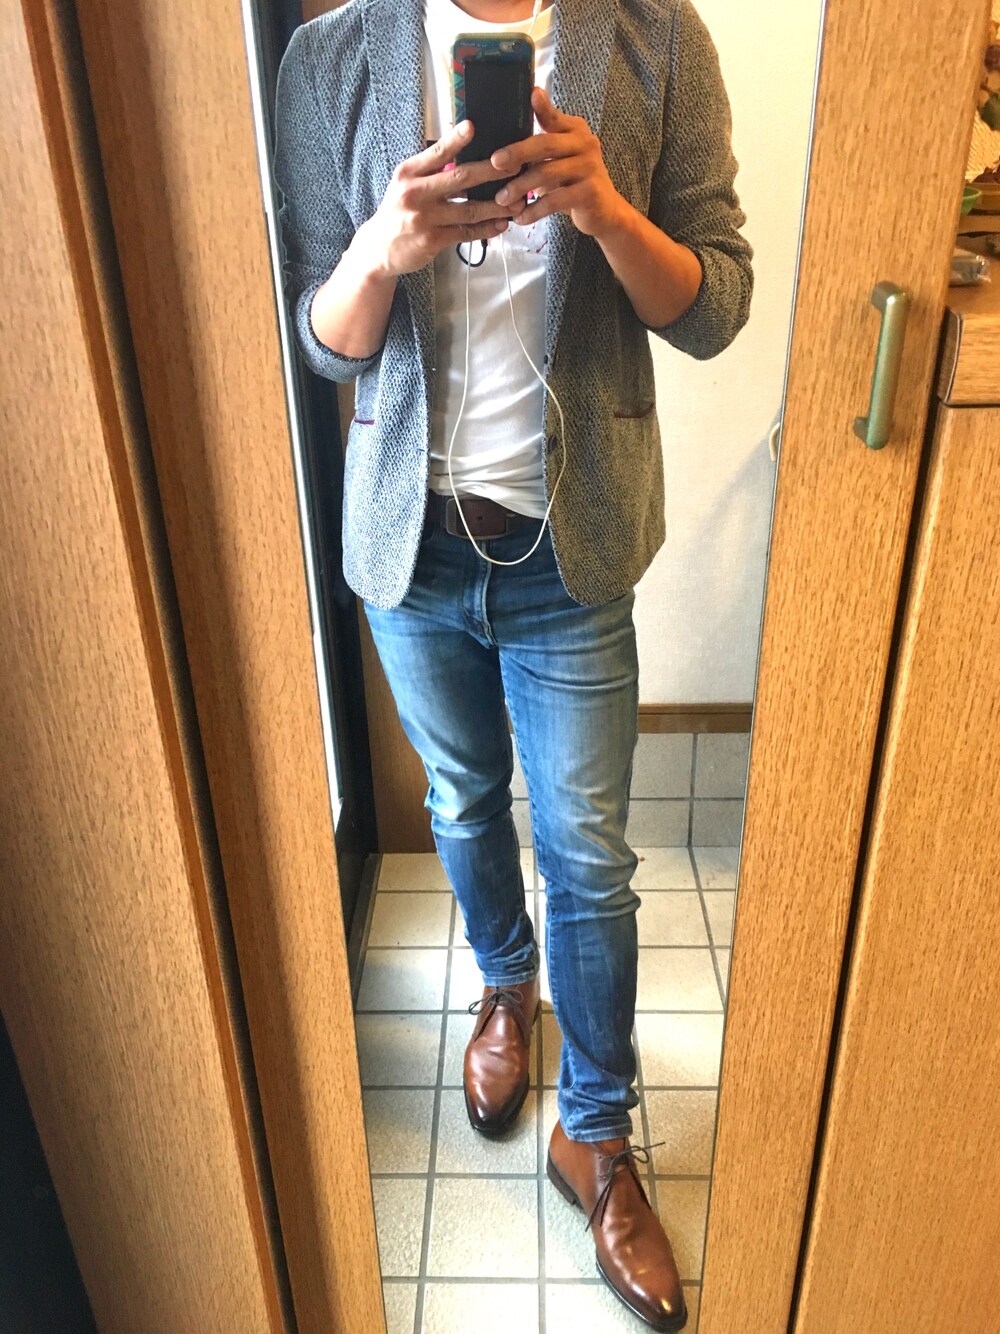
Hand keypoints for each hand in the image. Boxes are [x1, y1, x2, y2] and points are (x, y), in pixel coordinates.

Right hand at [356, 122, 512, 278]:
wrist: (379, 248)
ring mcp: (424, 218)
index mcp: (409, 173)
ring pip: (469, 210)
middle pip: (461, 178)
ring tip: (518, 203)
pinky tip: (501, 225)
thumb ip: (430, 169)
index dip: (455, 139)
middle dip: (491, 172)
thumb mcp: (405, 183)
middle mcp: (415, 193)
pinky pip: (466, 233)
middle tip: (515, 166)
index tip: (473, 126)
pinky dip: (486, 229)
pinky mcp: (432, 240)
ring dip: (497, 206)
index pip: (436, 153)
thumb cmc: (399, 210)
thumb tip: (460, 149)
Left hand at [491, 88, 624, 238]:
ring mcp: (590, 167)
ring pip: (547, 173)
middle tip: (494, 162)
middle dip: (517, 153)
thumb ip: (539, 148)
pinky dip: (534, 210)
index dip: (543, 106)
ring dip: (520, 187)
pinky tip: (520, 217)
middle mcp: (585, 143)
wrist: (604, 210)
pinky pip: (555, 200)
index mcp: (575, 130)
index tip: (531, 94)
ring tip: (501, 199)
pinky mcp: (590, 192)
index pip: (554, 117)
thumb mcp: (558, 160)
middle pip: (546, 144)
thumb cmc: (572, 182)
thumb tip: (500, 148)